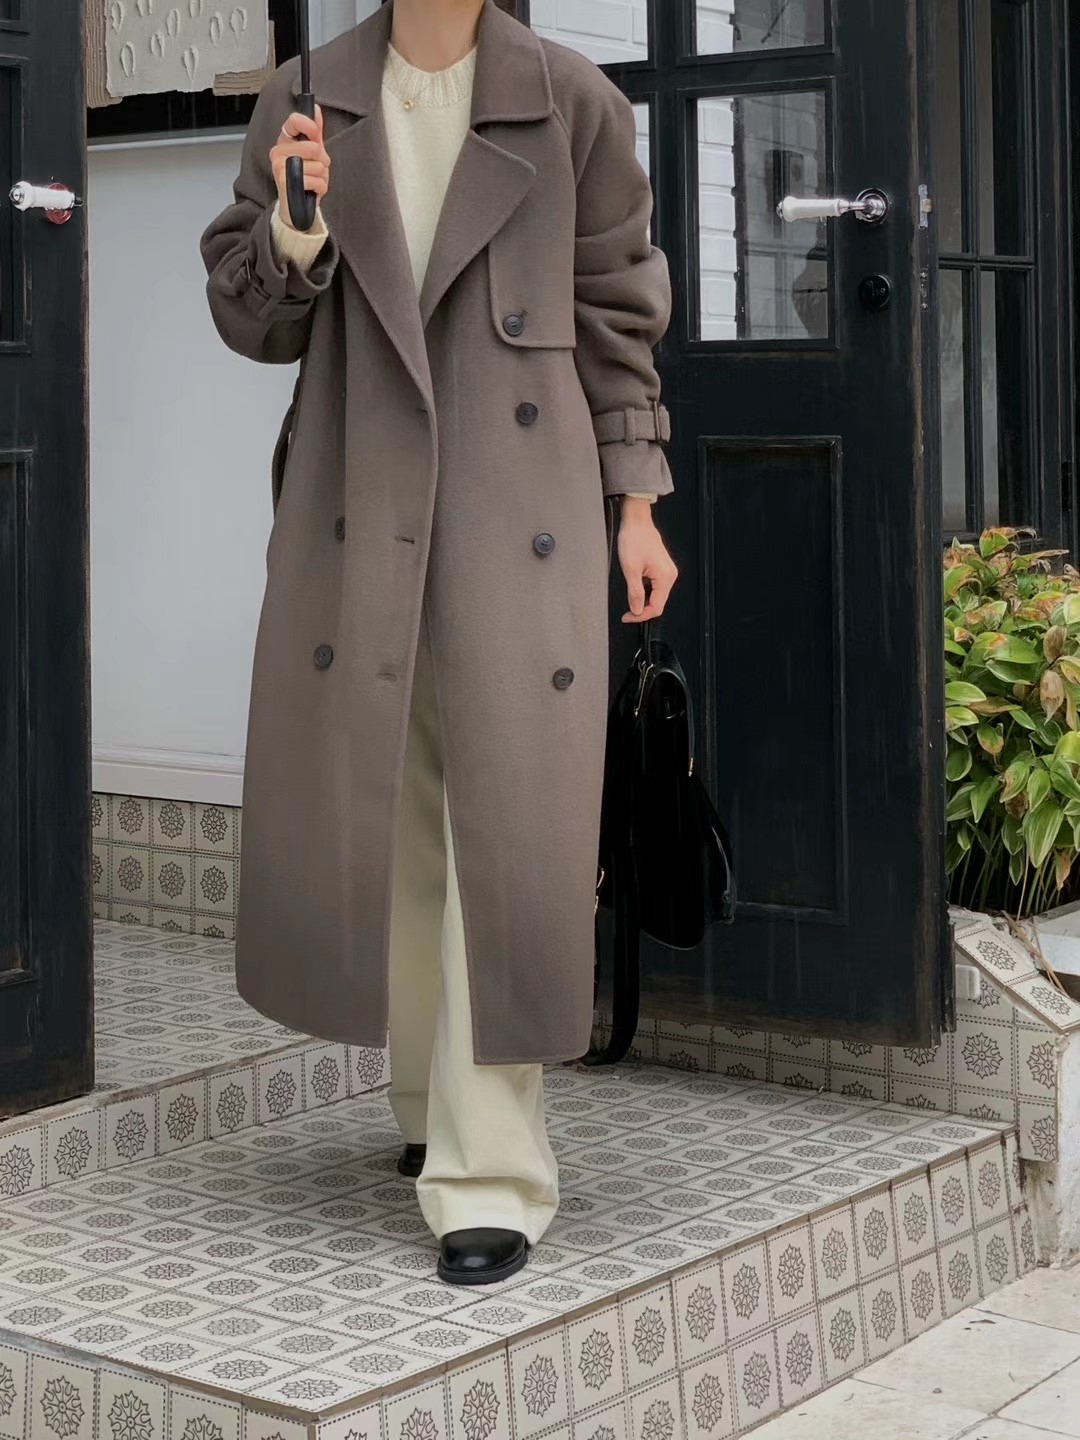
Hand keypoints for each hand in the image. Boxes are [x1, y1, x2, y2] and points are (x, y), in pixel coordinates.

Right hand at [270, 106, 329, 227]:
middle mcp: (278, 151)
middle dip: (322, 161)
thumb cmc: (305, 178)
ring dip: (322, 177)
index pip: (294, 121)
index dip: (309, 125)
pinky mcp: (285, 182)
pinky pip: (316, 181)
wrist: (297, 207)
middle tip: (315, 169)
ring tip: (312, 181)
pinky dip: (320, 188)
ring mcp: (280, 167)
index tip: (316, 134)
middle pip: (313, 147)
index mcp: (285, 141)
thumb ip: (314, 131)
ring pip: (318, 165)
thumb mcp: (312, 152)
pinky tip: (311, 191)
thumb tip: (316, 109)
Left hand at [617, 497, 677, 622]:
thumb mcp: (630, 569)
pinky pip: (654, 586)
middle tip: (626, 612)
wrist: (636, 521)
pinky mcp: (661, 568)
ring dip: (642, 600)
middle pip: (658, 603)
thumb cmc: (634, 538)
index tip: (628, 617)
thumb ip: (634, 593)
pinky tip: (635, 588)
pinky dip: (644, 591)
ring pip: (656, 595)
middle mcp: (670, 575)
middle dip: (641, 609)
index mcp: (665, 577)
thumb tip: (637, 610)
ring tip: (629, 598)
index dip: (641, 616)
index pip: (656, 607)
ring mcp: (666, 571)